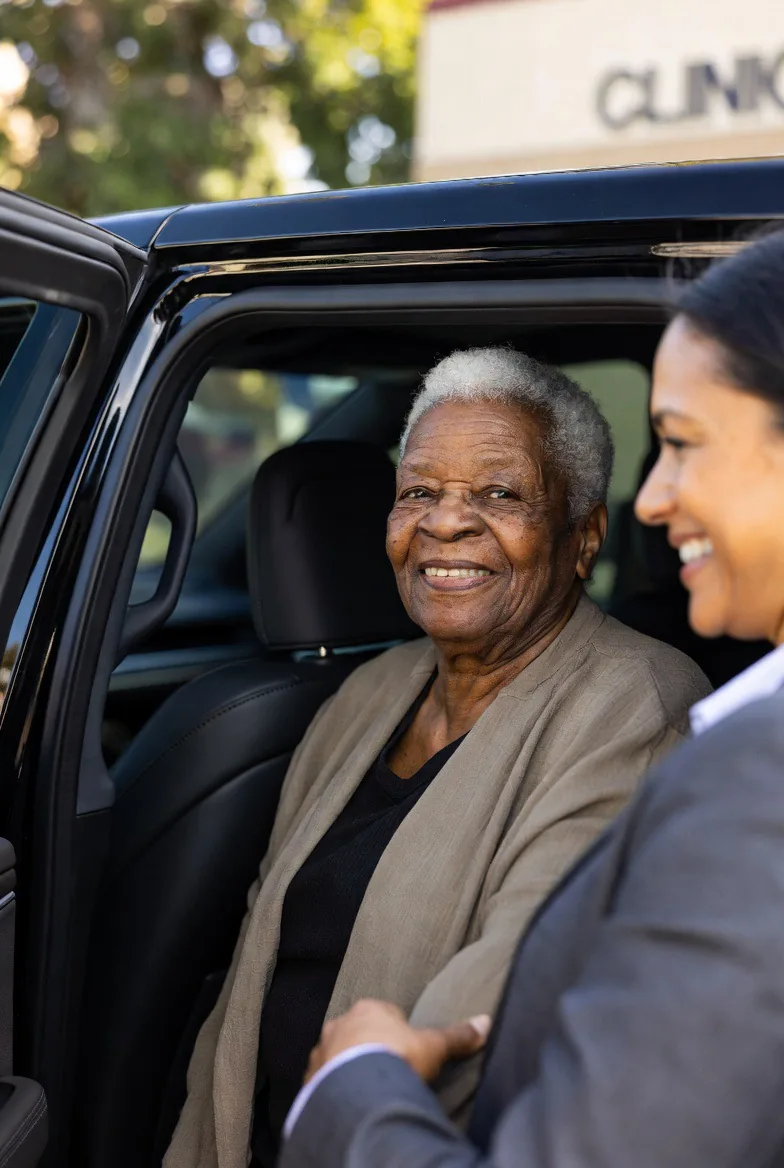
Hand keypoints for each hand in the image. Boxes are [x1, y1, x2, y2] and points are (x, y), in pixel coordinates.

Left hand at [305, 999, 491, 1084]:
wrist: (359, 1092)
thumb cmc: (397, 1058)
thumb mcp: (433, 1046)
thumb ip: (457, 1035)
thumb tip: (485, 1021)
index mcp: (369, 1009)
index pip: (385, 1014)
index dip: (397, 1032)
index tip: (406, 1050)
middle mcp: (341, 1024)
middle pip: (358, 1032)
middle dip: (370, 1047)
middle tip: (388, 1070)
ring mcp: (323, 1050)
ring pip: (337, 1055)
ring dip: (349, 1067)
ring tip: (368, 1089)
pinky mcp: (311, 1078)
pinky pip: (323, 1081)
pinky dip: (334, 1088)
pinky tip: (350, 1101)